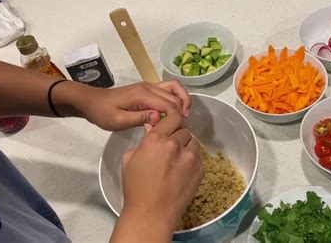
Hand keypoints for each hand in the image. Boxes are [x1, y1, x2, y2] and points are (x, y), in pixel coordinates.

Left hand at [77, 80, 190, 130]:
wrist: (91, 102)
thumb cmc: (103, 113)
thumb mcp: (119, 120)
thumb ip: (139, 118)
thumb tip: (159, 117)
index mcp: (143, 95)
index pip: (169, 103)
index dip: (177, 116)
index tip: (178, 130)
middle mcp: (149, 87)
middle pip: (176, 93)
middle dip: (183, 108)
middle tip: (182, 126)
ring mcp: (148, 87)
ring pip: (174, 88)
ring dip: (182, 101)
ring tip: (182, 118)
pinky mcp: (147, 90)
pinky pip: (167, 91)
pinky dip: (174, 100)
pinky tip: (172, 114)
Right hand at [110, 114, 202, 242]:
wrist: (152, 213)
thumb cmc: (137, 189)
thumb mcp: (130, 160)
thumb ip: (143, 140)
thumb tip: (151, 128)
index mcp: (156, 139)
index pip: (173, 116)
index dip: (173, 117)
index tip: (173, 120)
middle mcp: (175, 145)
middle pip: (183, 130)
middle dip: (177, 136)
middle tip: (170, 148)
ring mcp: (190, 158)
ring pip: (193, 143)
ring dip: (186, 147)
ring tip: (177, 160)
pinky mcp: (200, 170)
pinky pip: (199, 158)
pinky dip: (192, 161)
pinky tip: (181, 172)